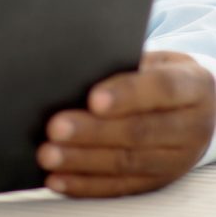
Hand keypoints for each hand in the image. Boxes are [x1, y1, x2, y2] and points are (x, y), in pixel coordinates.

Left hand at [38, 51, 214, 196]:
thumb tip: (76, 70)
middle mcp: (191, 127)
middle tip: (55, 128)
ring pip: (127, 163)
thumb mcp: (153, 60)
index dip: (126, 94)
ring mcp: (177, 159)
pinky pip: (121, 187)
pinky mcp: (159, 182)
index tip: (93, 99)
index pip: (161, 89)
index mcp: (193, 87)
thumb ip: (122, 64)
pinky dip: (85, 184)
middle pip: (138, 131)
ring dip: (83, 160)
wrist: (197, 105)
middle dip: (93, 132)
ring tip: (50, 154)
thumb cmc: (158, 73)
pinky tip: (58, 179)